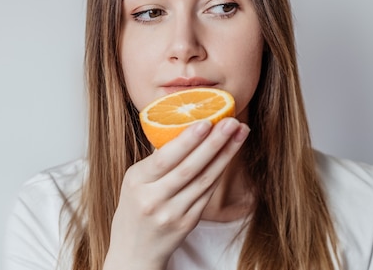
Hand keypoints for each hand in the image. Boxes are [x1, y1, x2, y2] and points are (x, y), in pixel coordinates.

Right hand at [102, 117, 249, 269]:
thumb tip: (183, 126)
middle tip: (231, 122)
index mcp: (136, 182)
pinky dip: (219, 171)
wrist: (133, 251)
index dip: (187, 141)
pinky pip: (207, 193)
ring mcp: (172, 214)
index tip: (206, 121)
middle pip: (189, 168)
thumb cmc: (134, 207)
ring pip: (204, 180)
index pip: (165, 159)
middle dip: (213, 143)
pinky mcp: (187, 224)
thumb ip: (157, 159)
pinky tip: (230, 154)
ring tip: (239, 132)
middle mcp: (153, 199)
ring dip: (225, 154)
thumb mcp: (135, 181)